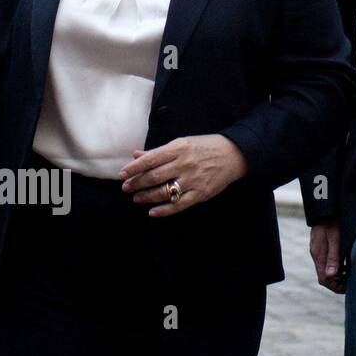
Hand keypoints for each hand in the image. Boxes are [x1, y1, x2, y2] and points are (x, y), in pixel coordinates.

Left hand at [118, 134, 246, 217]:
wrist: (233, 155)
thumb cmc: (203, 147)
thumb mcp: (180, 143)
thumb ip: (158, 152)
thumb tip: (135, 155)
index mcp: (178, 148)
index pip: (150, 159)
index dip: (134, 168)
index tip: (122, 174)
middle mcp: (184, 164)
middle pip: (155, 176)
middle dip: (137, 183)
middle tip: (125, 188)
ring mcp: (193, 180)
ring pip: (165, 191)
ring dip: (147, 196)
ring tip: (136, 198)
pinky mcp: (201, 194)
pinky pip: (180, 205)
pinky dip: (165, 210)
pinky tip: (152, 212)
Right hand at [309, 222, 345, 292]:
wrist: (326, 212)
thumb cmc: (332, 225)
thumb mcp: (335, 240)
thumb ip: (333, 258)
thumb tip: (330, 276)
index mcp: (318, 256)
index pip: (323, 279)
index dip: (335, 286)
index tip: (348, 286)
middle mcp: (316, 256)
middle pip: (324, 278)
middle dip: (337, 283)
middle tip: (351, 281)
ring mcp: (318, 253)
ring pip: (326, 271)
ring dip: (337, 276)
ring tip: (350, 273)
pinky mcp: (321, 249)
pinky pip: (327, 264)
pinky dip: (336, 268)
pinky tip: (345, 265)